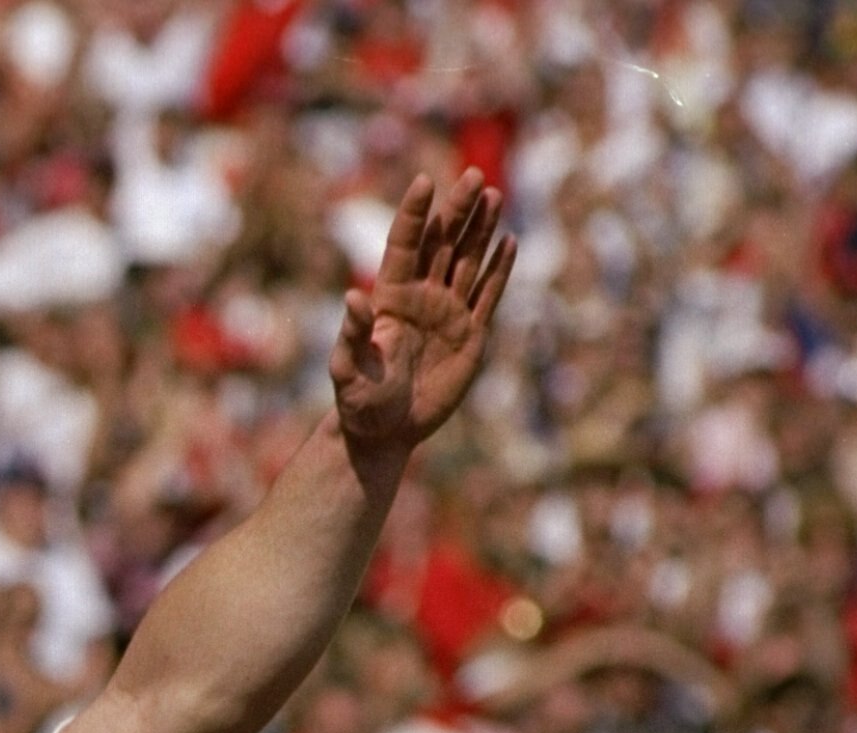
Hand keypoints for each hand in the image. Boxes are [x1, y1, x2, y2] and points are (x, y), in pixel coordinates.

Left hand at [332, 170, 515, 456]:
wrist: (383, 433)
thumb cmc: (358, 402)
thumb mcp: (348, 371)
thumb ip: (352, 335)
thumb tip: (352, 297)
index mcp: (390, 298)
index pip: (404, 245)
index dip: (415, 215)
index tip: (424, 182)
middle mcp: (421, 298)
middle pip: (442, 244)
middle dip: (457, 210)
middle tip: (473, 175)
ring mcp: (448, 314)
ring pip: (468, 261)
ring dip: (480, 230)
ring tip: (492, 195)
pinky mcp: (470, 335)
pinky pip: (488, 296)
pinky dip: (499, 270)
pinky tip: (509, 242)